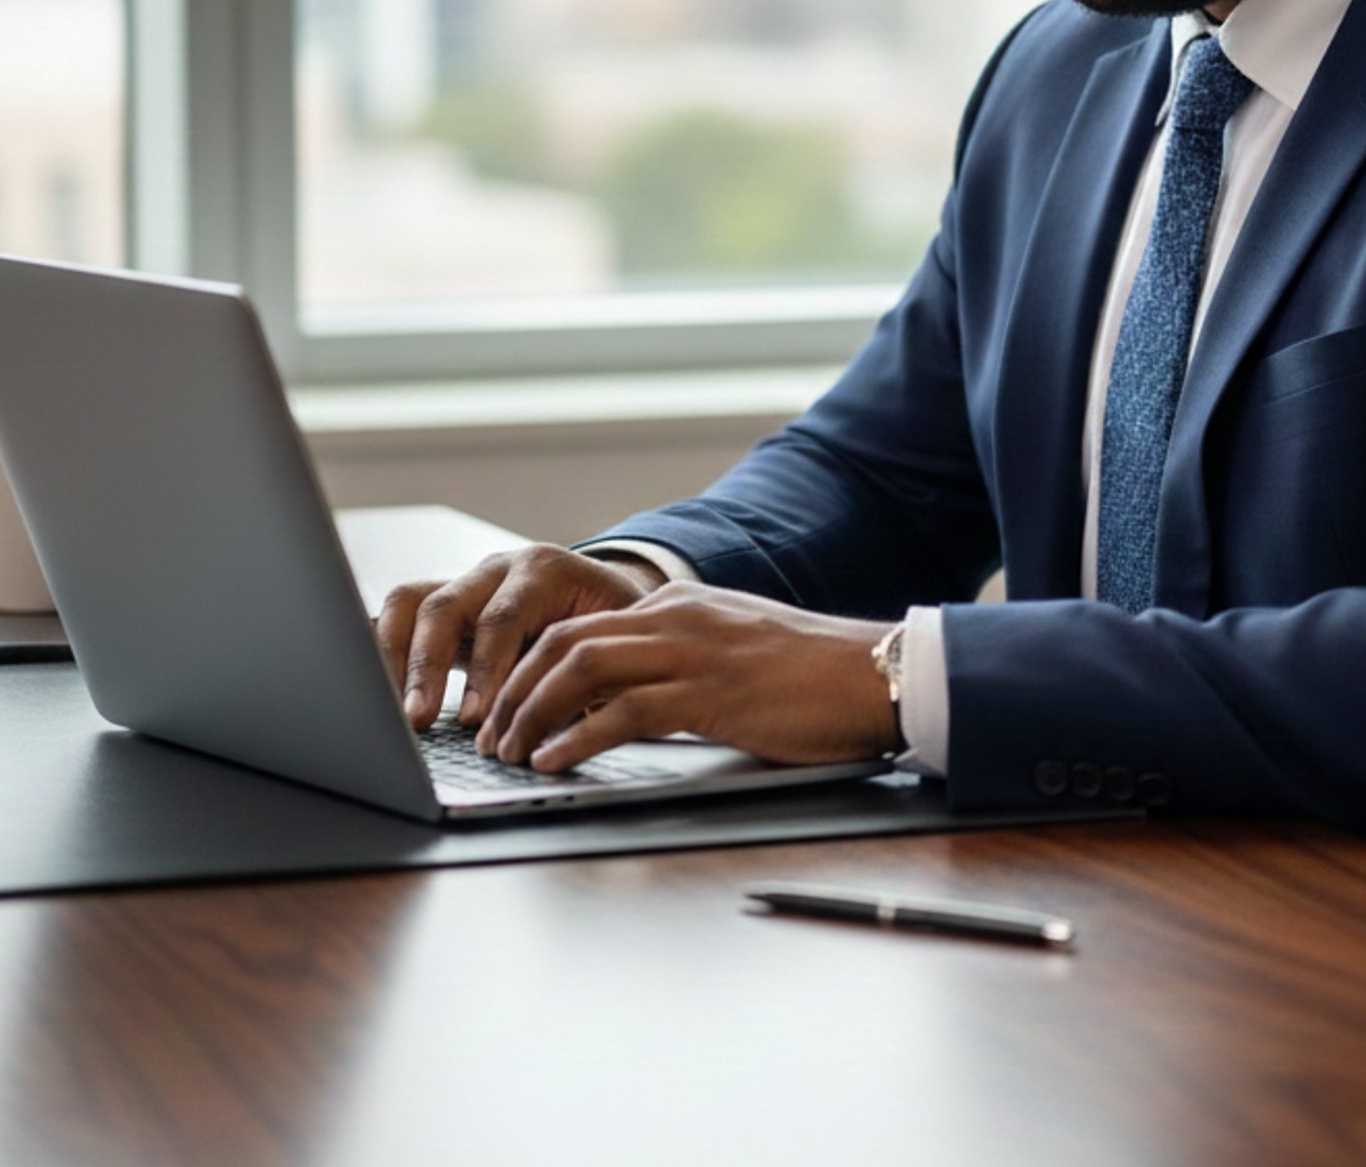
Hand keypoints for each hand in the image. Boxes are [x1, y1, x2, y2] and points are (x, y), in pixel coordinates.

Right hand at [375, 544, 666, 728]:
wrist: (608, 597)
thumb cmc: (612, 628)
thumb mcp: (610, 644)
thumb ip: (583, 677)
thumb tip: (555, 733)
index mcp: (545, 570)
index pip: (503, 617)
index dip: (485, 670)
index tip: (474, 720)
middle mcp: (498, 569)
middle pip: (446, 605)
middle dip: (427, 667)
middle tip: (418, 720)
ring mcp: (465, 582)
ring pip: (409, 603)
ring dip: (394, 660)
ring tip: (392, 712)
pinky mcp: (442, 604)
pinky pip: (398, 617)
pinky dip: (381, 652)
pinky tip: (376, 695)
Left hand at [472, 582, 898, 771]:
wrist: (874, 672)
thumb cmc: (811, 674)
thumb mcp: (733, 651)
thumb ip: (682, 662)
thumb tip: (629, 703)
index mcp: (680, 604)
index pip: (580, 626)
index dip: (530, 668)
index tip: (504, 708)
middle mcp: (677, 617)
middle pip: (565, 642)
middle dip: (515, 690)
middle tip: (491, 737)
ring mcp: (693, 651)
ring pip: (583, 669)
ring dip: (533, 714)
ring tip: (509, 753)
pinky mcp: (712, 693)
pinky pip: (626, 711)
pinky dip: (579, 737)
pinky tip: (555, 762)